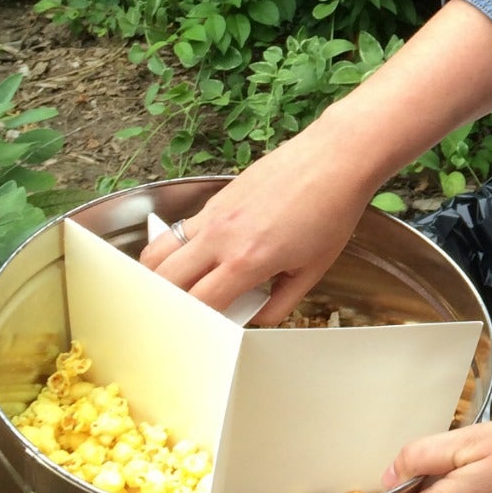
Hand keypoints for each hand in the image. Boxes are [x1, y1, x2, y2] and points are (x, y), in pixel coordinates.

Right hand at [136, 137, 372, 324]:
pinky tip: (188, 258)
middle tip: (179, 316)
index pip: (201, 303)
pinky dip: (172, 249)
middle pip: (168, 280)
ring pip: (159, 251)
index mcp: (247, 261)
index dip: (196, 324)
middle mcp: (220, 237)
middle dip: (168, 303)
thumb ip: (280, 302)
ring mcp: (212, 214)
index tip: (200, 333)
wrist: (333, 160)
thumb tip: (256, 316)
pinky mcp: (214, 199)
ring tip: (167, 289)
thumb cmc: (330, 212)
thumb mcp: (313, 271)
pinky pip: (177, 229)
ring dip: (158, 275)